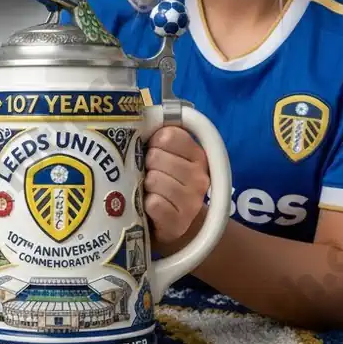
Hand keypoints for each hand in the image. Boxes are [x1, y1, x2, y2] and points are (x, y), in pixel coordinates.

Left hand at [144, 125, 209, 243]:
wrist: (175, 226)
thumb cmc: (165, 184)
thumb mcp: (169, 157)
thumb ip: (161, 137)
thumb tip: (142, 117)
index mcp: (198, 155)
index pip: (170, 134)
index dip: (154, 141)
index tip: (154, 150)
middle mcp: (200, 177)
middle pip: (156, 156)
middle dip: (146, 165)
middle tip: (149, 174)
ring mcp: (191, 201)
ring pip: (154, 179)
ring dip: (145, 185)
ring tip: (149, 191)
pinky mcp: (178, 222)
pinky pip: (154, 203)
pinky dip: (146, 204)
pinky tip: (149, 206)